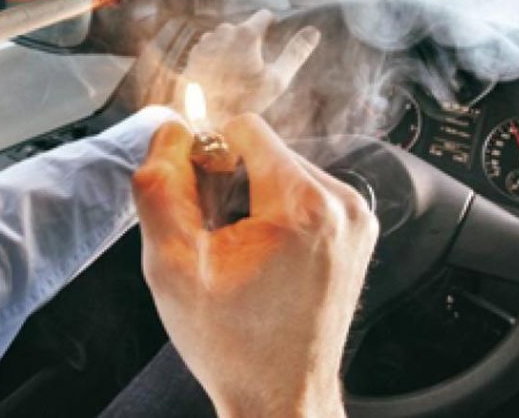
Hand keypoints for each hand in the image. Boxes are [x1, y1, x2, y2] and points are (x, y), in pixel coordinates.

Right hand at [133, 116, 377, 417]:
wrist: (280, 398)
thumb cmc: (232, 345)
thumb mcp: (171, 265)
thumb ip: (160, 186)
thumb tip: (168, 131)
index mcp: (304, 206)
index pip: (245, 128)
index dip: (207, 158)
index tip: (200, 206)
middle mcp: (343, 204)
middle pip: (266, 148)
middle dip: (232, 181)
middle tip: (217, 239)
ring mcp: (358, 219)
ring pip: (285, 168)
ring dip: (254, 196)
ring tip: (242, 253)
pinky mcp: (358, 232)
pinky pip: (306, 193)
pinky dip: (278, 212)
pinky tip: (265, 257)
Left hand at [180, 10, 320, 125]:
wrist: (199, 117)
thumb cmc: (241, 101)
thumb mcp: (277, 80)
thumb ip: (296, 52)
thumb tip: (314, 31)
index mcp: (247, 33)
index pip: (264, 15)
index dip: (273, 24)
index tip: (275, 36)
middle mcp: (224, 31)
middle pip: (244, 28)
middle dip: (251, 42)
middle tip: (255, 67)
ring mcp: (206, 42)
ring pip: (226, 38)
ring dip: (233, 49)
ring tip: (237, 76)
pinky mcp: (193, 54)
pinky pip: (211, 49)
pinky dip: (217, 58)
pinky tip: (220, 79)